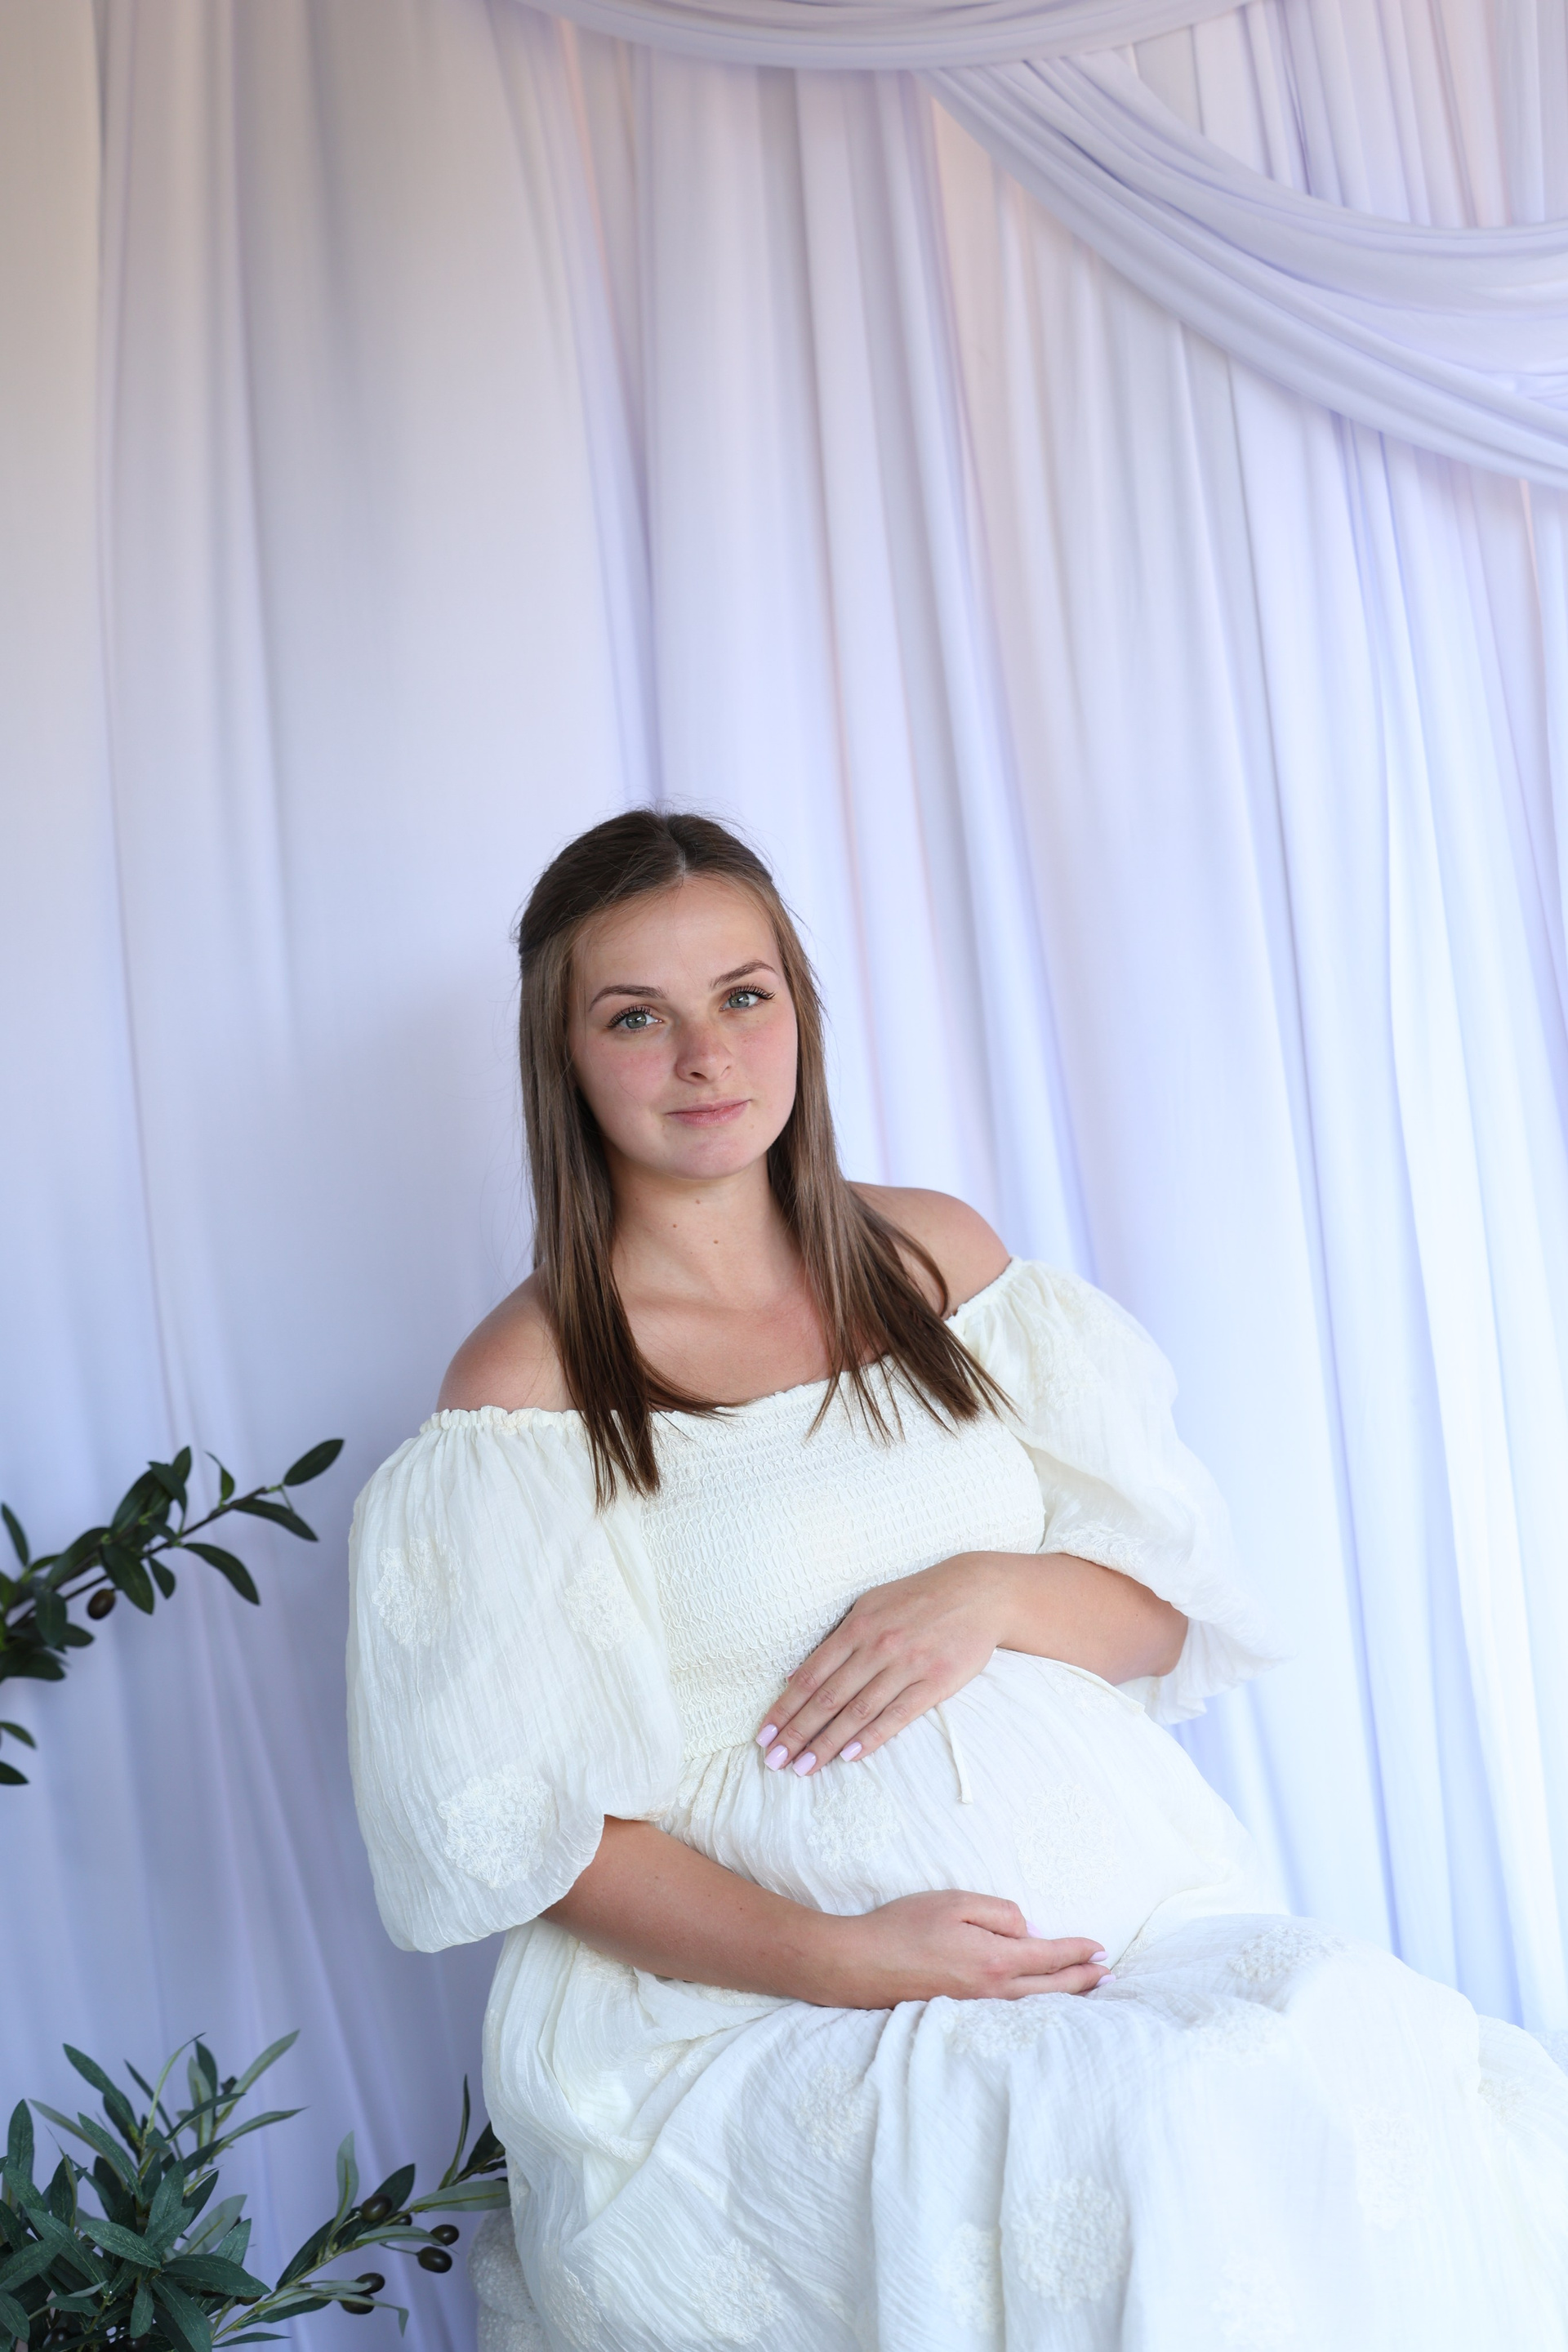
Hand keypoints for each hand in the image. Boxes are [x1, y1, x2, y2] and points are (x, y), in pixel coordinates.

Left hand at [756, 1553, 1014, 1776]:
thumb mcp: (869, 1606)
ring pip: (857, 1712)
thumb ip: (835, 1639)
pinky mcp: (935, 1683)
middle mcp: (877, 1647)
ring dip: (827, 1743)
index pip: (810, 1676)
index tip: (764, 1734)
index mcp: (857, 1627)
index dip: (784, 1708)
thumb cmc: (916, 1598)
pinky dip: (872, 1737)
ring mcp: (907, 1666)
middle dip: (797, 1733)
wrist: (976, 1593)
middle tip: (775, 1760)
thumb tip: (794, 1675)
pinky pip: (897, 1715)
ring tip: (804, 1767)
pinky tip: (850, 1756)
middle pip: (828, 1698)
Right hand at [819, 1892, 1110, 2007]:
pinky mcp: (961, 2012)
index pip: (1050, 1955)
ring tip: (1085, 1990)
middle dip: (1083, 1980)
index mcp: (996, 1959)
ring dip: (1065, 1995)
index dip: (1078, 1952)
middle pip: (1050, 1988)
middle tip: (1108, 1975)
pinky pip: (1012, 2010)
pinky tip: (1038, 2001)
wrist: (861, 1964)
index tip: (1100, 1949)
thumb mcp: (956, 1903)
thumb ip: (1000, 1913)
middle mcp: (993, 1990)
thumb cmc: (905, 1926)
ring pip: (1033, 2003)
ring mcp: (977, 2007)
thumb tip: (1030, 1931)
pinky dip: (1036, 2005)